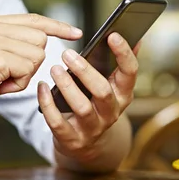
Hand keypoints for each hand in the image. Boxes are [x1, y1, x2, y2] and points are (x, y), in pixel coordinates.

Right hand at [0, 14, 81, 105]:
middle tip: (6, 75)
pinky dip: (19, 84)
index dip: (57, 26)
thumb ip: (13, 41)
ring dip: (25, 75)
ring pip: (37, 55)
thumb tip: (45, 38)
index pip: (32, 19)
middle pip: (40, 39)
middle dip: (31, 63)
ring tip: (1, 80)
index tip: (76, 32)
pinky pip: (28, 69)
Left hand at [37, 32, 137, 162]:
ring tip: (54, 69)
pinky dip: (47, 104)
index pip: (130, 73)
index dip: (123, 54)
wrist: (86, 144)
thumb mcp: (110, 86)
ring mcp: (93, 128)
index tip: (112, 35)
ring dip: (66, 86)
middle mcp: (111, 113)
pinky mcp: (72, 139)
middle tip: (67, 54)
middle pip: (103, 91)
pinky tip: (42, 87)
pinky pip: (58, 123)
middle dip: (85, 71)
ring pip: (82, 108)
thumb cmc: (95, 104)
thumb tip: (136, 37)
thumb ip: (117, 63)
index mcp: (123, 95)